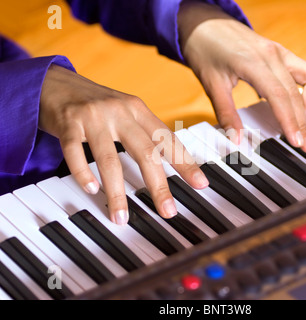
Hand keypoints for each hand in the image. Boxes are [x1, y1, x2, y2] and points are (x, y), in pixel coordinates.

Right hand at [40, 64, 208, 224]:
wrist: (55, 82)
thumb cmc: (96, 104)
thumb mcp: (125, 112)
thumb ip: (144, 133)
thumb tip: (166, 161)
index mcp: (138, 110)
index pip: (167, 140)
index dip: (185, 162)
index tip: (201, 184)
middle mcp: (120, 111)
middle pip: (145, 151)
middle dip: (159, 185)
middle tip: (168, 210)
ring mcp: (93, 117)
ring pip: (110, 158)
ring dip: (117, 192)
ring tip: (121, 217)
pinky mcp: (68, 123)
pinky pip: (75, 152)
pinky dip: (83, 173)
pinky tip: (91, 189)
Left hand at [178, 1, 305, 152]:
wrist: (205, 23)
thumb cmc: (206, 50)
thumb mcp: (211, 84)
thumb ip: (226, 113)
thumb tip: (237, 140)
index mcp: (253, 62)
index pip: (279, 95)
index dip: (290, 120)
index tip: (296, 141)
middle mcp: (273, 54)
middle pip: (297, 92)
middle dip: (304, 122)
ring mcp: (280, 52)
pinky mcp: (282, 53)